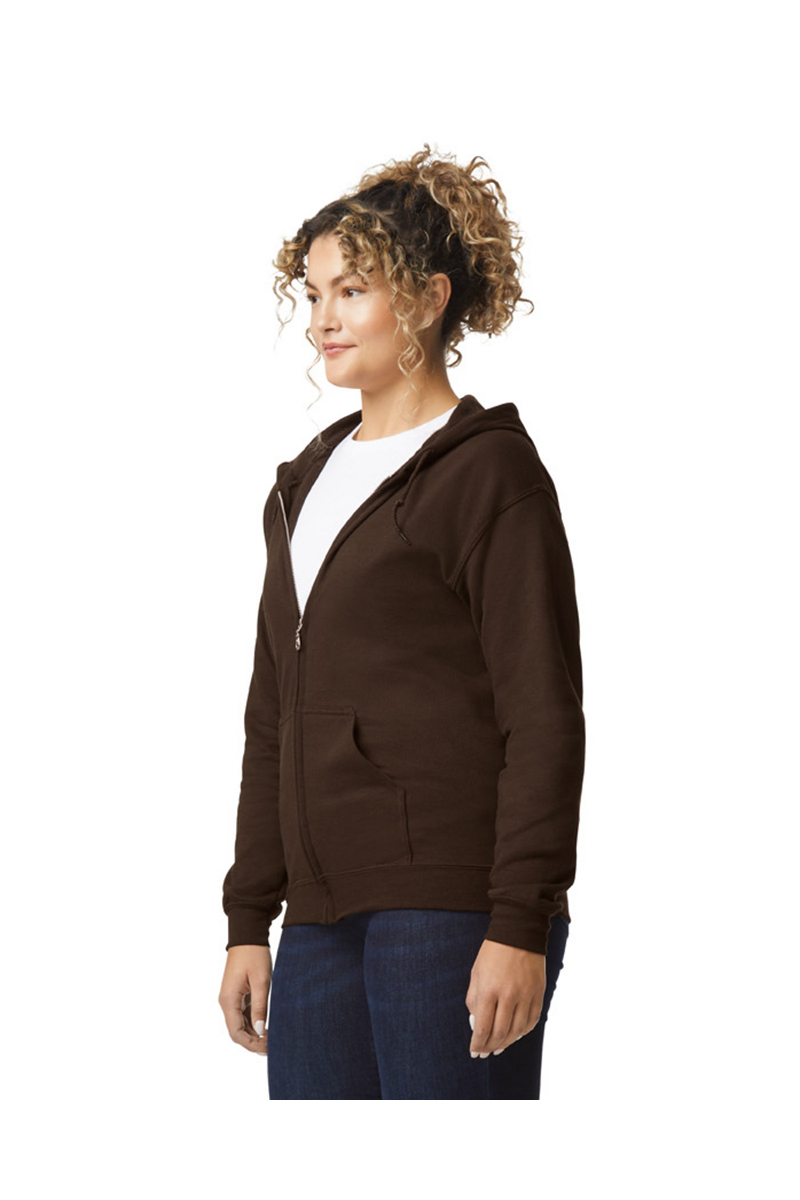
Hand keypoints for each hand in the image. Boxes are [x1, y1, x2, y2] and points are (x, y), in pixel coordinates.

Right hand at [219, 945, 271, 1055]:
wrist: (248, 936)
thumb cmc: (254, 955)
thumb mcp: (261, 981)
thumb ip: (260, 1006)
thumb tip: (259, 1030)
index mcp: (229, 1000)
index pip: (236, 1033)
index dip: (251, 1044)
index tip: (268, 1048)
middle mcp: (226, 1002)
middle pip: (237, 1032)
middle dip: (253, 1042)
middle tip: (272, 1047)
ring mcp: (231, 999)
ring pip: (240, 1025)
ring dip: (253, 1034)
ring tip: (271, 1039)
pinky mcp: (237, 995)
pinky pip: (243, 1015)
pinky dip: (253, 1023)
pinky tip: (266, 1026)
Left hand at [465, 938, 545, 1056]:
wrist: (519, 931)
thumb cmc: (492, 952)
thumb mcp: (476, 973)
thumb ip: (474, 1000)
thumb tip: (476, 1024)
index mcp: (489, 990)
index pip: (483, 1028)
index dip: (477, 1044)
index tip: (474, 1052)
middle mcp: (509, 995)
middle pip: (500, 1033)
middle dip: (490, 1047)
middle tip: (485, 1053)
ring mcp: (526, 995)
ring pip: (517, 1031)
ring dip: (506, 1043)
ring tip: (498, 1048)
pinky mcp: (539, 993)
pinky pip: (532, 1021)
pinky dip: (523, 1032)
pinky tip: (515, 1035)